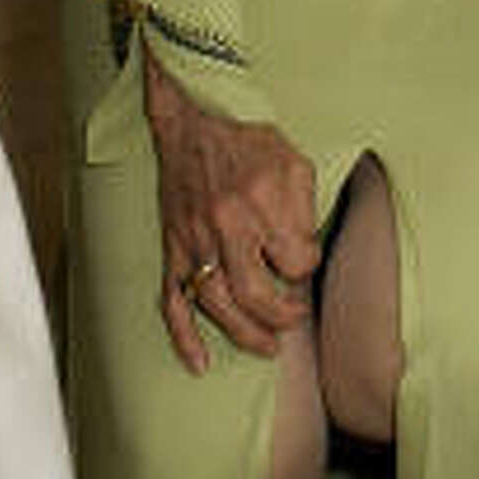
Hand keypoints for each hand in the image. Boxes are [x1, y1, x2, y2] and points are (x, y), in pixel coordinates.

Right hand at [144, 51, 319, 375]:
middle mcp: (227, 223)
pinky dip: (184, 337)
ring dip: (245, 334)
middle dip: (283, 316)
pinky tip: (199, 363)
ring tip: (267, 346)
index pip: (296, 261)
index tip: (304, 257)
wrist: (193, 115)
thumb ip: (304, 206)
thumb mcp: (292, 158)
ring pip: (219, 305)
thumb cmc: (247, 137)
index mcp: (262, 199)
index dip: (306, 264)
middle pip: (257, 295)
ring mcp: (195, 238)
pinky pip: (172, 300)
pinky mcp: (172, 245)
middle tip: (294, 318)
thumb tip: (304, 252)